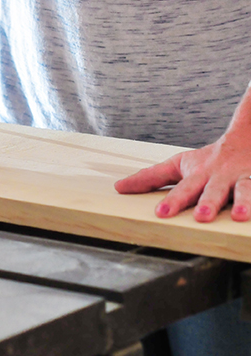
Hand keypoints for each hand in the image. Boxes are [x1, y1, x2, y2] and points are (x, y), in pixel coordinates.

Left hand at [115, 131, 250, 222]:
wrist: (247, 139)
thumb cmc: (209, 160)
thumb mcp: (178, 165)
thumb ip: (150, 178)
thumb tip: (118, 187)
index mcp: (198, 175)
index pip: (183, 189)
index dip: (173, 201)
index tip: (161, 213)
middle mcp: (220, 177)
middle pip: (213, 191)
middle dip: (208, 203)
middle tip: (201, 217)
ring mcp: (242, 180)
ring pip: (244, 190)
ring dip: (243, 202)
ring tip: (240, 216)